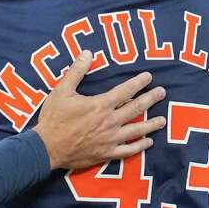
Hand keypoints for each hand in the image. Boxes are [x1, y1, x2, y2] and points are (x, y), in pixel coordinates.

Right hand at [34, 50, 166, 169]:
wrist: (46, 148)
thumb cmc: (53, 119)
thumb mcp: (61, 91)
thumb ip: (76, 71)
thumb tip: (88, 53)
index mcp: (100, 105)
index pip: (125, 91)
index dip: (138, 82)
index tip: (149, 77)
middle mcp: (109, 122)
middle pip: (136, 109)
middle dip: (151, 99)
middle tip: (162, 93)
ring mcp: (110, 139)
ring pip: (136, 130)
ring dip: (151, 124)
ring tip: (162, 119)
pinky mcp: (106, 154)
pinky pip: (128, 151)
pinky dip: (139, 146)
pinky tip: (148, 142)